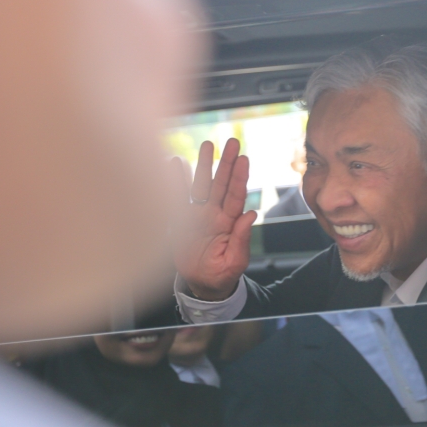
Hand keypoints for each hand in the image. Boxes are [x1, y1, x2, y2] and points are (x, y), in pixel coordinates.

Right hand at [172, 139, 256, 300]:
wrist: (201, 284)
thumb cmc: (222, 275)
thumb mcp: (235, 261)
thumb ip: (242, 238)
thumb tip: (251, 215)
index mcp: (230, 223)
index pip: (236, 196)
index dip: (239, 177)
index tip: (243, 159)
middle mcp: (215, 214)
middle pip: (222, 183)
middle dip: (226, 162)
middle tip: (232, 142)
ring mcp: (198, 215)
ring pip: (202, 184)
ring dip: (204, 165)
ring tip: (208, 144)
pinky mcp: (181, 220)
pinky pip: (178, 197)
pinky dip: (175, 180)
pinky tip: (175, 163)